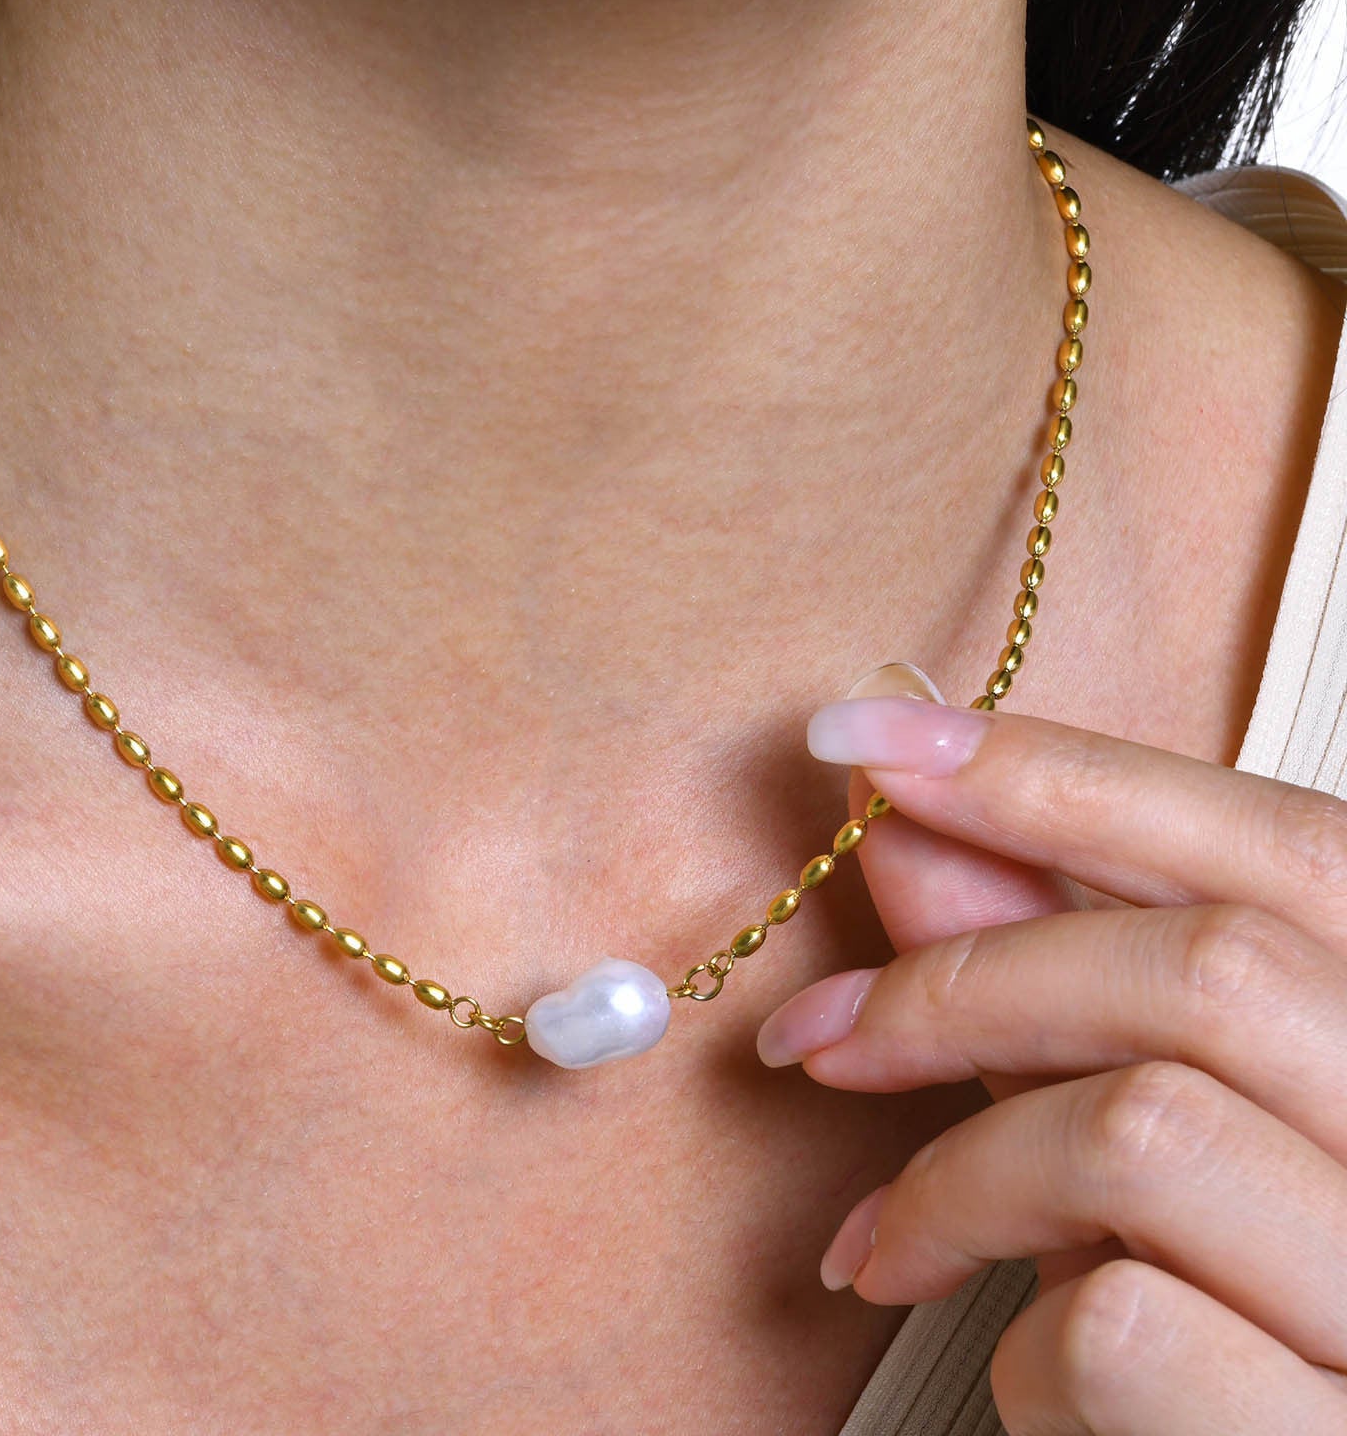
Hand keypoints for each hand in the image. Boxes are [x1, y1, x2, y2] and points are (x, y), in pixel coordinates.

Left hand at [755, 673, 1346, 1433]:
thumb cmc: (1210, 1308)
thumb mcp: (1132, 1115)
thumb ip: (1042, 968)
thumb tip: (902, 814)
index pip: (1289, 847)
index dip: (1065, 769)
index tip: (869, 743)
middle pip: (1209, 970)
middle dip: (962, 983)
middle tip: (815, 1037)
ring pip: (1147, 1127)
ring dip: (960, 1174)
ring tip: (892, 1238)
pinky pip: (1125, 1325)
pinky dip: (1013, 1336)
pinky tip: (1007, 1362)